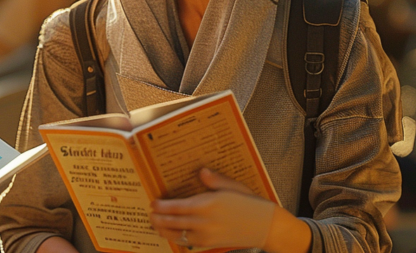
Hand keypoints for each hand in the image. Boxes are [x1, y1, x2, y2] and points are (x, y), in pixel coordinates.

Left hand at [150, 168, 275, 249]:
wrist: (266, 227)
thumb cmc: (251, 204)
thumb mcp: (233, 186)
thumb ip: (215, 180)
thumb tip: (201, 172)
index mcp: (206, 204)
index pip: (175, 207)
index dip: (161, 207)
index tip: (153, 203)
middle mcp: (203, 222)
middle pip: (172, 222)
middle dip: (157, 220)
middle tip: (149, 215)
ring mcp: (206, 235)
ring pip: (177, 235)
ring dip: (164, 231)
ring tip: (156, 226)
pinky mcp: (211, 243)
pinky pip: (188, 242)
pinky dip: (177, 239)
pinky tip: (174, 235)